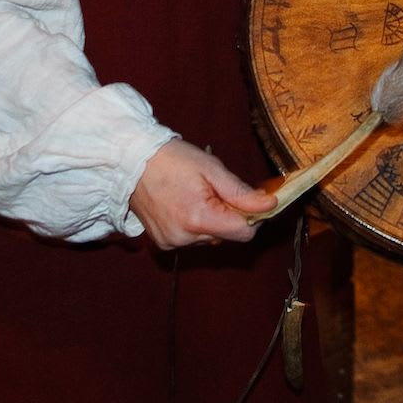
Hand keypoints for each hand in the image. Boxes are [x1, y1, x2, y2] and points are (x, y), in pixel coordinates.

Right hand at [127, 140, 275, 248]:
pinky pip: (191, 238)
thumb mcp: (212, 169)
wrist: (131, 161)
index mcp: (199, 219)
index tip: (248, 200)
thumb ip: (241, 192)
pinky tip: (183, 204)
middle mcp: (184, 238)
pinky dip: (194, 225)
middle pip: (227, 236)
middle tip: (215, 190)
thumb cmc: (172, 159)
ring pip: (210, 238)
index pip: (244, 233)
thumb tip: (270, 204)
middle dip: (229, 215)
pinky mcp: (162, 243)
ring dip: (211, 220)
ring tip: (195, 195)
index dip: (253, 217)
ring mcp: (171, 242)